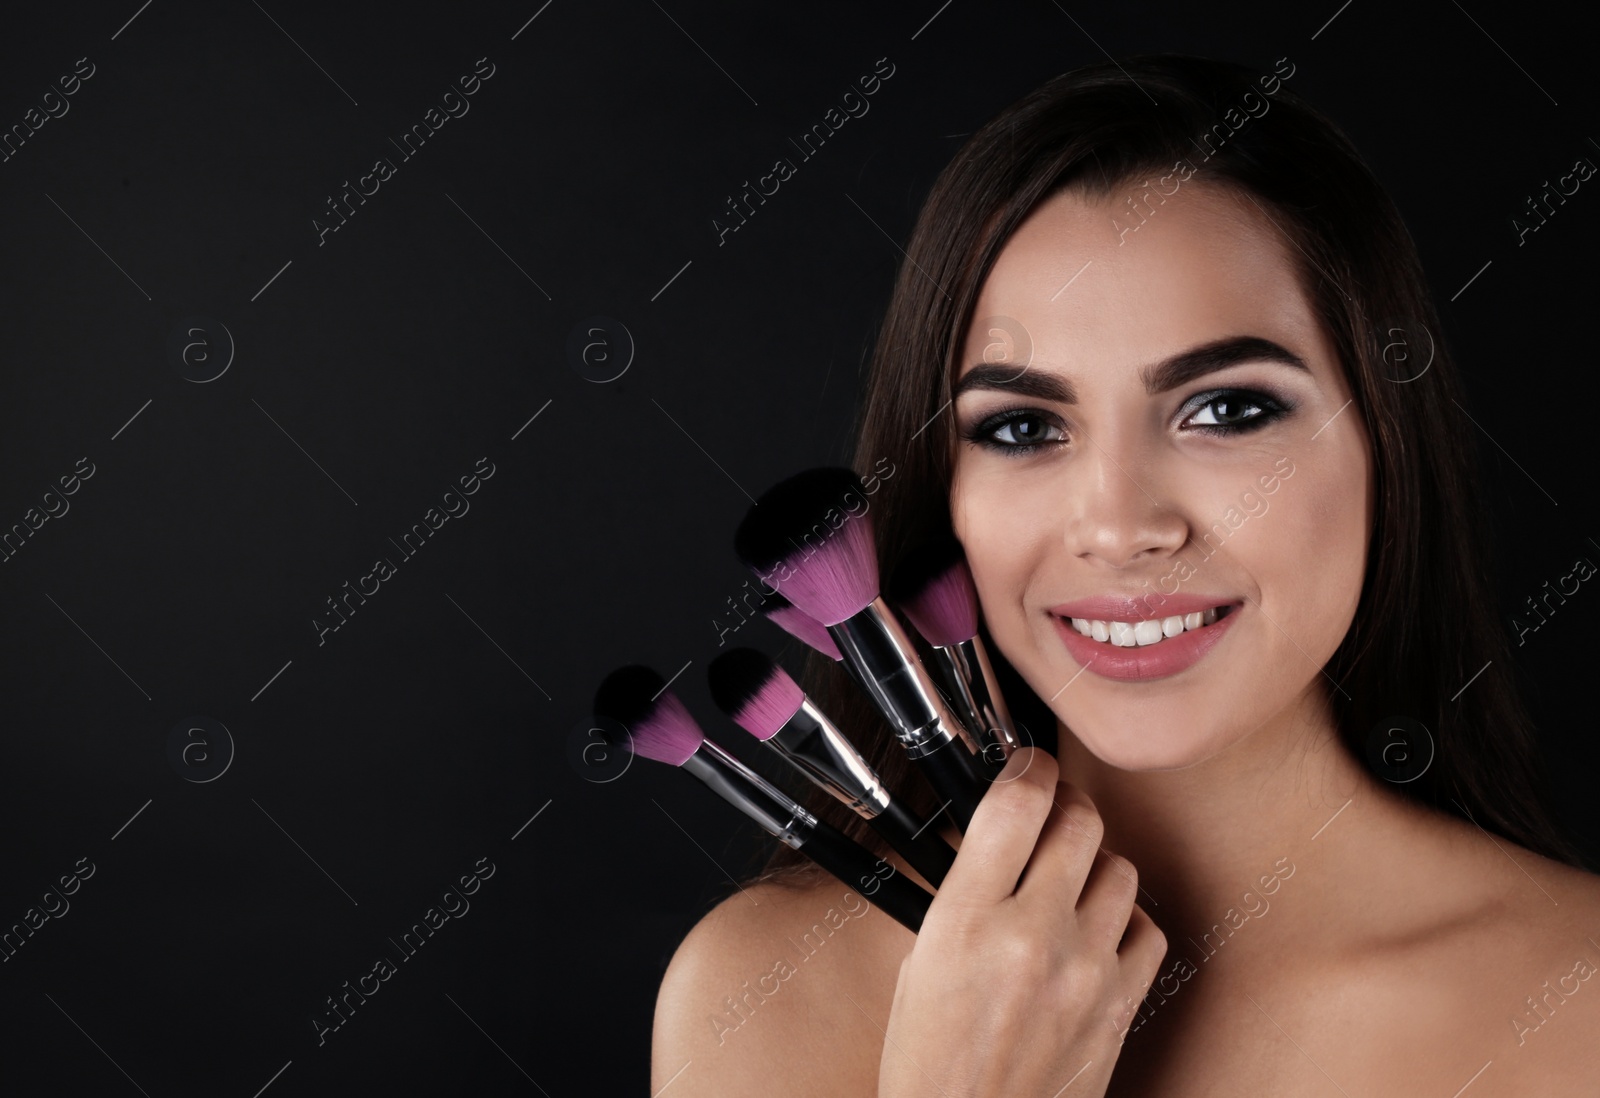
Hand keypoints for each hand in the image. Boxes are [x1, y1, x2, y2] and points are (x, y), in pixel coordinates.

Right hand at [878, 747, 1165, 1096]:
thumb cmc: (932, 1061)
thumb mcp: (922, 960)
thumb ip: (965, 891)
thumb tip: (1002, 831)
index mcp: (966, 919)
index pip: (1016, 803)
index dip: (1028, 765)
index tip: (1027, 763)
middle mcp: (1031, 936)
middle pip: (1079, 821)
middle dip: (1065, 803)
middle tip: (1054, 809)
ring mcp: (1085, 971)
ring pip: (1119, 867)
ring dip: (1095, 861)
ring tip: (1071, 877)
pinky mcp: (1120, 1004)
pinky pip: (1145, 928)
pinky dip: (1123, 920)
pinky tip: (1096, 930)